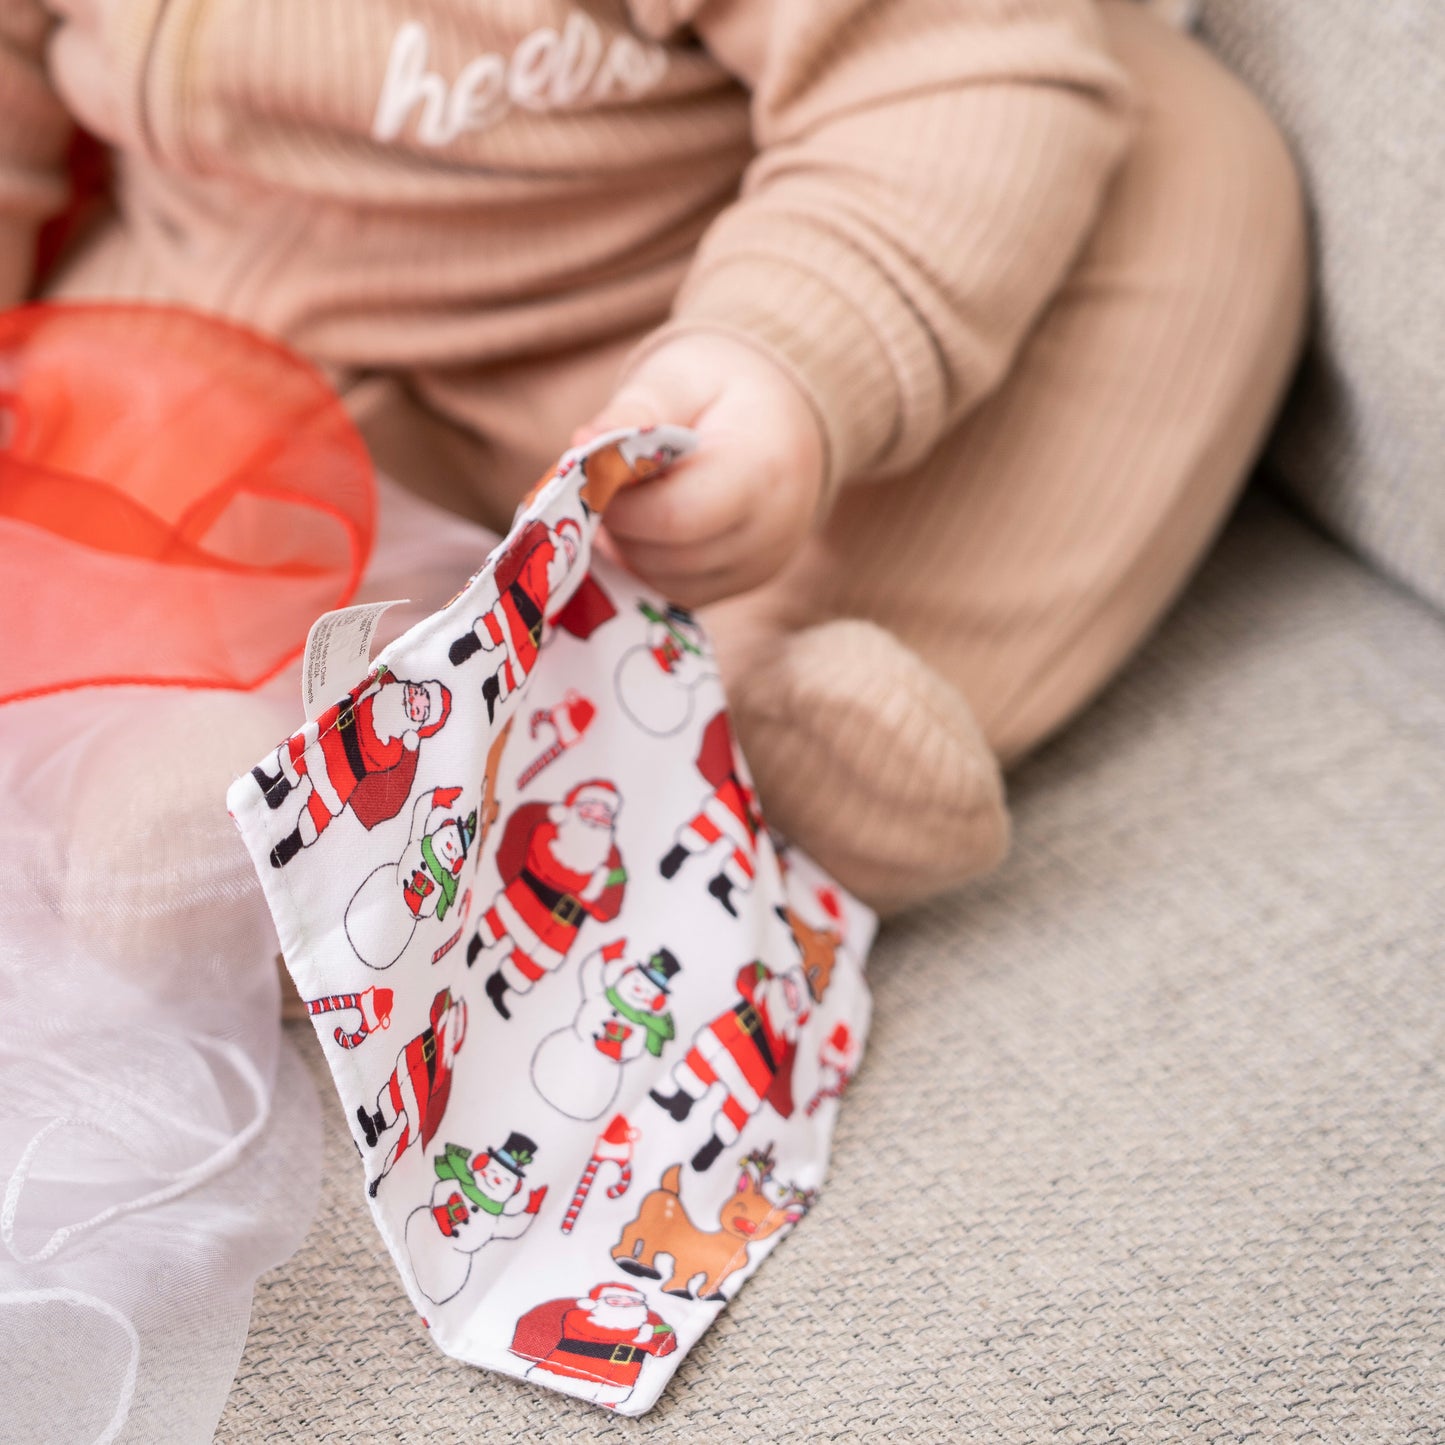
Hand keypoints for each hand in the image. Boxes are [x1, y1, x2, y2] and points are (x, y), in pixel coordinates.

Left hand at [573, 333, 824, 606]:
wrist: (785, 420)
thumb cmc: (725, 390)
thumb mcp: (680, 380)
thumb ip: (633, 413)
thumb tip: (581, 445)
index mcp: (762, 473)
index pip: (676, 516)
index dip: (621, 501)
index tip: (597, 470)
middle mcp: (768, 535)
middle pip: (665, 555)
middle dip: (620, 522)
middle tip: (609, 480)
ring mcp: (756, 569)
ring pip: (662, 580)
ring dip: (628, 545)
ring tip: (633, 495)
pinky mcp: (738, 587)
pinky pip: (672, 591)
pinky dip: (644, 562)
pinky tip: (646, 520)